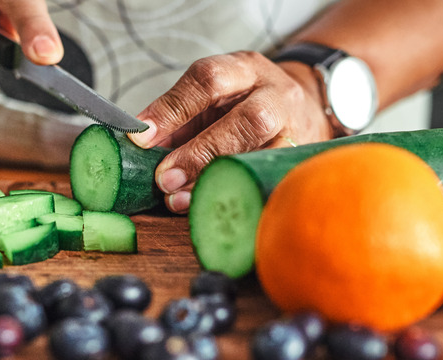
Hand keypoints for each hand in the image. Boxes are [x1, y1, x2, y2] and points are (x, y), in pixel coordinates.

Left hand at [127, 51, 333, 213]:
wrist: (302, 108)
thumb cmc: (244, 105)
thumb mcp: (212, 100)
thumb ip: (178, 121)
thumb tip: (140, 149)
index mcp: (245, 70)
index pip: (208, 80)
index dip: (172, 109)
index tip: (142, 137)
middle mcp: (276, 94)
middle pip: (246, 120)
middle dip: (199, 152)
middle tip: (164, 178)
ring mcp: (295, 129)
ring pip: (262, 154)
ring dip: (215, 179)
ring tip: (179, 199)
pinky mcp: (299, 161)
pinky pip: (266, 181)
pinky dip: (234, 195)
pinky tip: (210, 207)